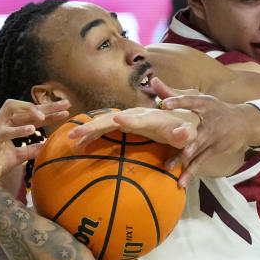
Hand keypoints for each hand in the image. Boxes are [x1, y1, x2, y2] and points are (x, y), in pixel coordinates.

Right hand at [0, 99, 68, 195]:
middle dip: (45, 105)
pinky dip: (18, 130)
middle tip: (65, 104)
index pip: (31, 115)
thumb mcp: (18, 156)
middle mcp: (1, 122)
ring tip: (43, 116)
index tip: (66, 112)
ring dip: (28, 110)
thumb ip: (31, 149)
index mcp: (8, 125)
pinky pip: (4, 131)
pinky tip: (32, 130)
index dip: (48, 113)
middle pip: (24, 107)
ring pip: (10, 109)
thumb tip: (46, 146)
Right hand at [68, 101, 198, 149]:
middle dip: (95, 125)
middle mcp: (135, 115)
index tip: (116, 121)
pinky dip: (91, 134)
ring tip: (71, 138)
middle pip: (112, 119)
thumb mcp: (188, 134)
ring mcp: (127, 119)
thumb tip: (184, 133)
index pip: (138, 118)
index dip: (128, 120)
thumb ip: (186, 134)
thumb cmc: (183, 130)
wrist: (178, 121)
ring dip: (87, 129)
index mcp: (151, 117)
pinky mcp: (123, 124)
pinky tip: (79, 144)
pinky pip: (104, 128)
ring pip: (104, 122)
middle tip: (77, 133)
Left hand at [156, 78, 259, 185]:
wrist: (244, 123)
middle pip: (196, 131)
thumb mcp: (199, 98)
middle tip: (175, 144)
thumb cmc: (216, 109)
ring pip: (196, 150)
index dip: (179, 101)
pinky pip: (200, 162)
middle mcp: (210, 121)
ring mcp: (213, 138)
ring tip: (168, 167)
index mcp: (205, 104)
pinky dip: (190, 172)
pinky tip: (181, 183)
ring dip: (182, 159)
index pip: (192, 101)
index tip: (165, 103)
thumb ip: (173, 92)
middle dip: (184, 138)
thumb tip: (152, 81)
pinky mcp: (214, 150)